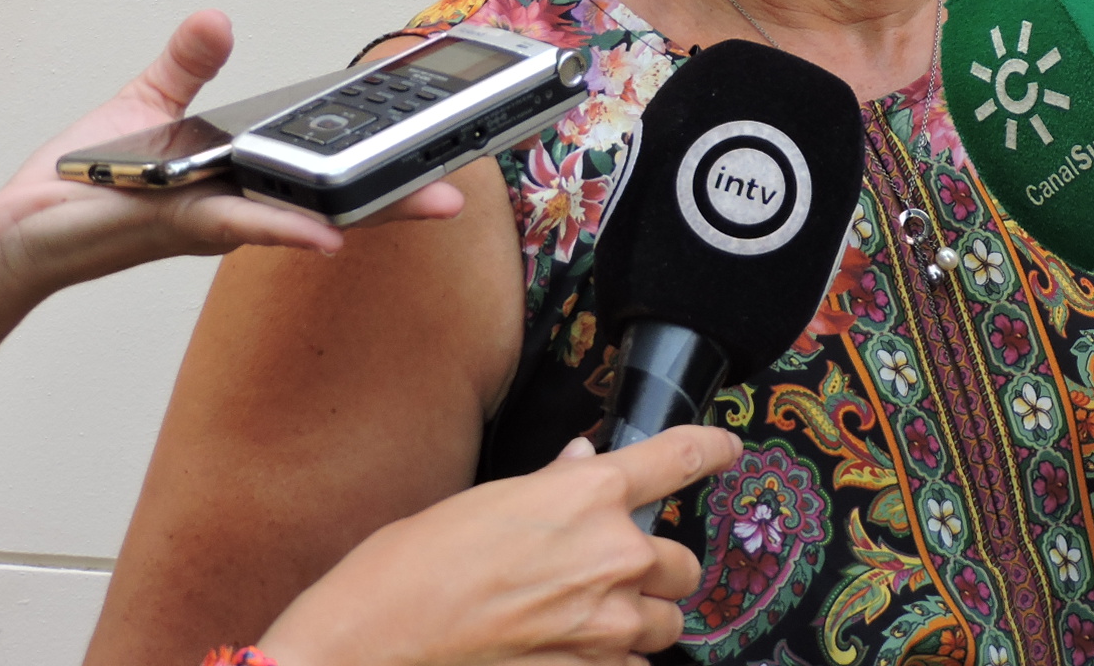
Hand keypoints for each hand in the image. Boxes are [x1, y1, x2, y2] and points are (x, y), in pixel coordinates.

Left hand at [0, 11, 462, 360]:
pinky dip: (285, 226)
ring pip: (304, 213)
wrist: (21, 227)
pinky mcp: (178, 223)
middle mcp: (240, 202)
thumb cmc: (85, 182)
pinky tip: (325, 232)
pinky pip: (241, 223)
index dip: (378, 159)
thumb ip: (190, 64)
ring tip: (421, 203)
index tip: (433, 142)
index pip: (322, 166)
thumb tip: (217, 17)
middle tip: (458, 188)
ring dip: (364, 212)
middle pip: (333, 199)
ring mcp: (215, 217)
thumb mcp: (150, 102)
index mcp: (244, 174)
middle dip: (401, 194)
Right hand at [260, 427, 738, 665]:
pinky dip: (612, 660)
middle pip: (681, 562)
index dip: (712, 449)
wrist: (368, 649)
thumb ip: (551, 485)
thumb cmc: (409, 569)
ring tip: (588, 618)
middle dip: (654, 566)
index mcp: (589, 494)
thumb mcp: (483, 501)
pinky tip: (568, 651)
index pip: (682, 459)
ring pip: (665, 623)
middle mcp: (613, 557)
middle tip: (610, 569)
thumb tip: (582, 462)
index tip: (725, 450)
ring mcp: (605, 626)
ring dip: (641, 619)